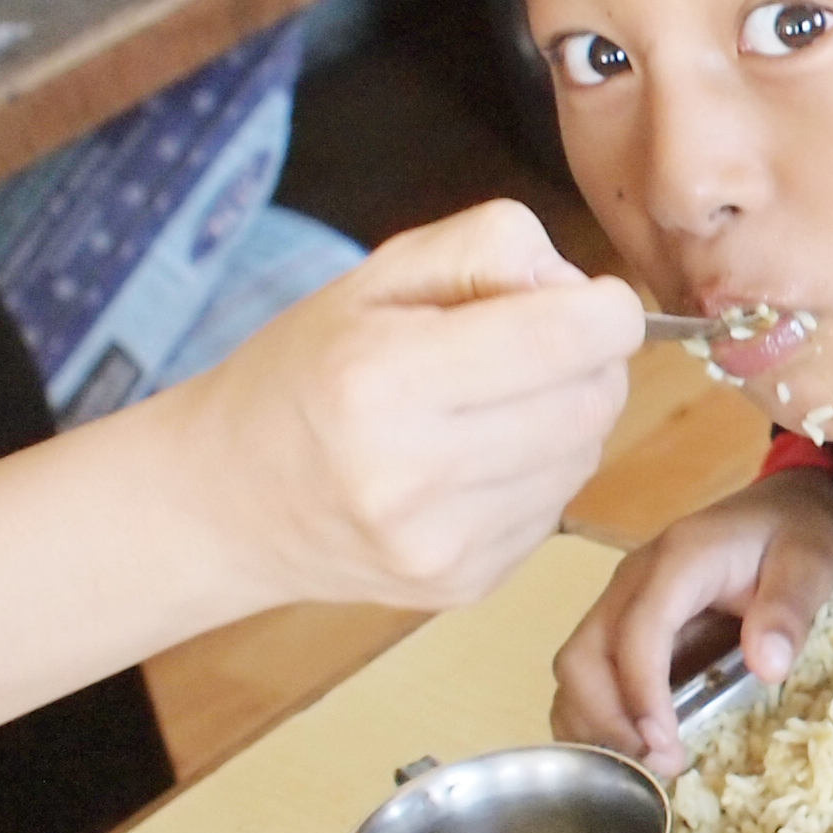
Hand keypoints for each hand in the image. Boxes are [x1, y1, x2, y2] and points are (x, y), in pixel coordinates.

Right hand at [164, 200, 640, 611]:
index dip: (606, 309)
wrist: (226, 503)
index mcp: (384, 379)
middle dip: (590, 361)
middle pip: (594, 400)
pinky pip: (556, 509)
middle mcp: (412, 474)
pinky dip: (538, 474)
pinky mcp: (462, 585)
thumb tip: (581, 288)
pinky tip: (476, 461)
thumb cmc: (305, 372)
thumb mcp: (377, 275)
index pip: (571, 337)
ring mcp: (440, 544)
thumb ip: (489, 246)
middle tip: (536, 347)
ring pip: (586, 456)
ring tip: (493, 405)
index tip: (588, 301)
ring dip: (566, 419)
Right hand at [553, 467, 832, 774]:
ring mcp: (619, 601)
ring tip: (643, 767)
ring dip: (594, 725)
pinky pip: (586, 674)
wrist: (782, 509)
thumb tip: (767, 668)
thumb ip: (790, 609)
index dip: (642, 694)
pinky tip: (628, 749)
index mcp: (678, 560)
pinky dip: (594, 716)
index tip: (666, 746)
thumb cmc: (795, 535)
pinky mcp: (620, 623)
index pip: (637, 632)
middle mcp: (631, 579)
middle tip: (658, 766)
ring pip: (574, 669)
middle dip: (608, 720)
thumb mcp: (810, 563)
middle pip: (583, 656)